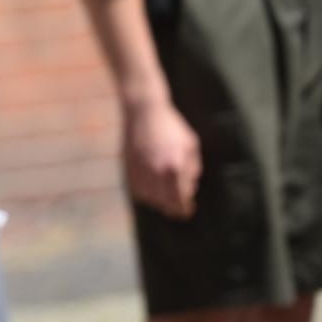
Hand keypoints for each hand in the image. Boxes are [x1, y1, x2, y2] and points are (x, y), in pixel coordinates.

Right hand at [123, 101, 201, 218]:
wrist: (143, 110)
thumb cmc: (171, 126)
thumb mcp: (190, 145)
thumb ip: (192, 169)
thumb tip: (189, 189)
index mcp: (175, 167)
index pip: (181, 200)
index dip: (186, 209)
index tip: (188, 210)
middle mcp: (156, 172)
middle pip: (165, 203)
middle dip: (173, 208)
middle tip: (179, 208)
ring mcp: (140, 170)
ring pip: (149, 199)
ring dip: (159, 201)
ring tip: (165, 197)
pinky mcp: (128, 167)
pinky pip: (137, 190)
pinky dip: (145, 193)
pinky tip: (152, 188)